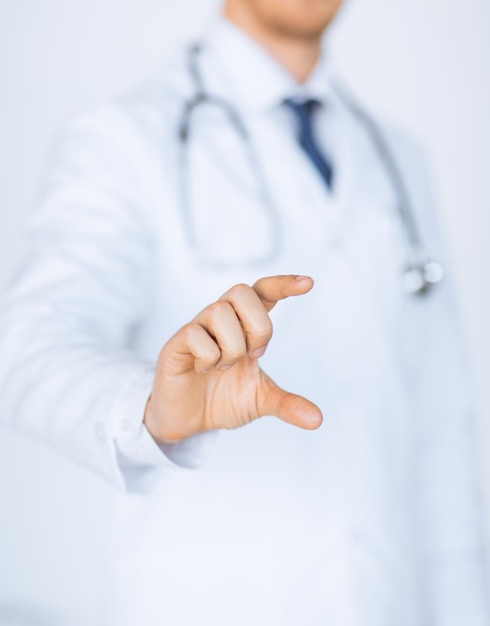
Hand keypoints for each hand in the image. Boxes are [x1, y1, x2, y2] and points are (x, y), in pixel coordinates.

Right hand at [144, 275, 322, 442]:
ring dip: (231, 346)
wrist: (188, 421)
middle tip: (254, 355)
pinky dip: (208, 357)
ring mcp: (198, 328)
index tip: (309, 284)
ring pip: (219, 311)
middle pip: (242, 291)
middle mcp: (222, 320)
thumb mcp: (261, 400)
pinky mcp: (177, 343)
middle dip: (258, 326)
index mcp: (244, 325)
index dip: (284, 284)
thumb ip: (287, 404)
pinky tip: (203, 370)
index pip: (264, 291)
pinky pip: (195, 334)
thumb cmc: (222, 399)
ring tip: (224, 367)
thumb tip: (317, 419)